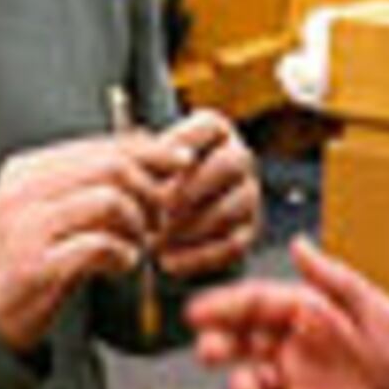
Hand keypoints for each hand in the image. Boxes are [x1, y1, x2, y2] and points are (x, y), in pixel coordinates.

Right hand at [0, 133, 164, 350]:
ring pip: (110, 202)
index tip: (181, 162)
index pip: (102, 145)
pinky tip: (119, 265)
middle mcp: (23, 192)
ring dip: (137, 226)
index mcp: (27, 170)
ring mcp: (26, 228)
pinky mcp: (35, 266)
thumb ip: (85, 182)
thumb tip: (148, 151)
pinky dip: (123, 255)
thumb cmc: (21, 258)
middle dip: (149, 191)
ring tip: (134, 245)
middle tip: (156, 219)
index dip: (151, 151)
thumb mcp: (43, 208)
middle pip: (112, 167)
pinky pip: (100, 246)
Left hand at [152, 111, 260, 280]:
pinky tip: (168, 262)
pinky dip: (197, 257)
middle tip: (156, 209)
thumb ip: (146, 157)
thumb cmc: (144, 184)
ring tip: (155, 239)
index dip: (179, 146)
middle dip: (189, 190)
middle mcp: (239, 159)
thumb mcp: (141, 163)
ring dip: (189, 227)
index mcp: (215, 132)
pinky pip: (232, 245)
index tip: (151, 168)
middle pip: (230, 164)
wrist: (156, 225)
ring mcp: (248, 197)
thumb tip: (160, 160)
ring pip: (231, 208)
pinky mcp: (247, 233)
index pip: (208, 126)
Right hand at [187, 237, 388, 388]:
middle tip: (211, 350)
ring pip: (248, 380)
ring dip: (240, 384)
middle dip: (220, 343)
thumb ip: (333, 280)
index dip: (226, 306)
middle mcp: (301, 347)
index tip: (199, 312)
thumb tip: (300, 244)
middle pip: (243, 341)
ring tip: (249, 387)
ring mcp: (300, 384)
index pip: (258, 304)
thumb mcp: (377, 310)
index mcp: (313, 315)